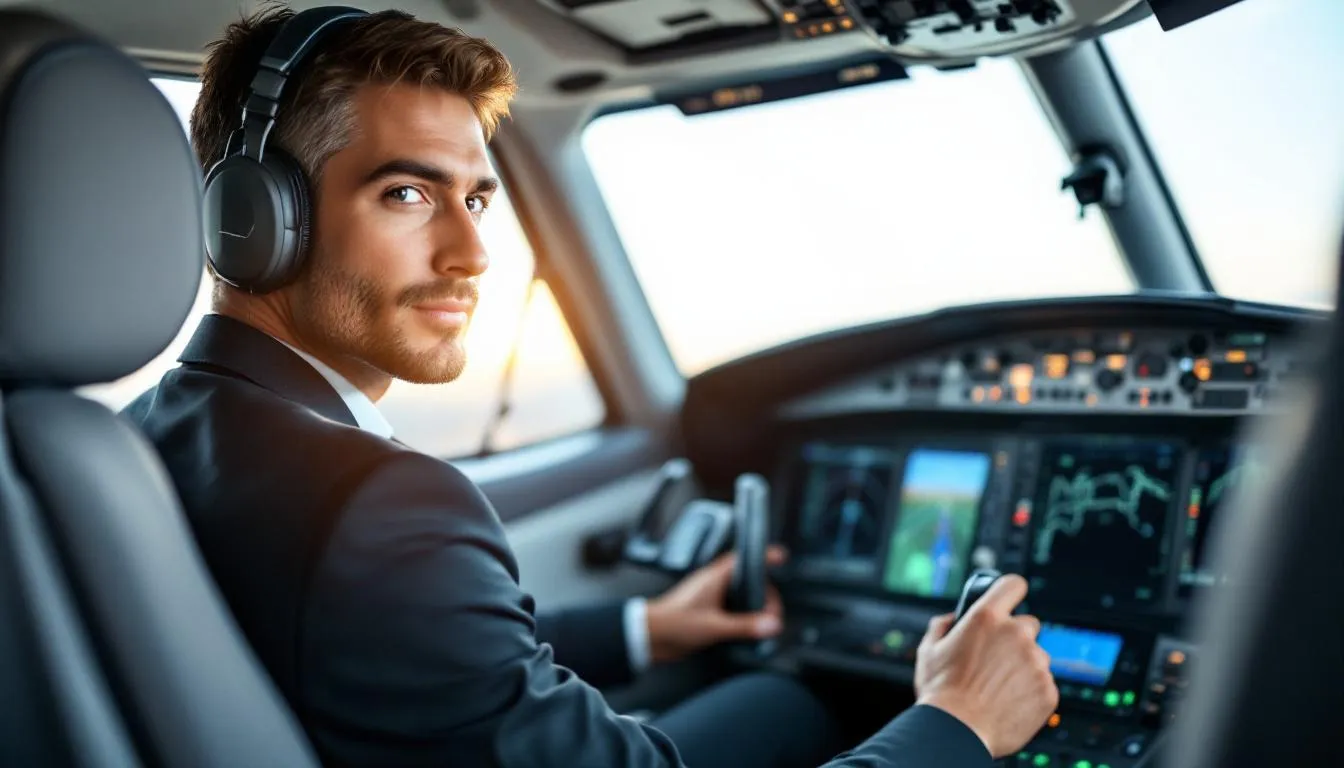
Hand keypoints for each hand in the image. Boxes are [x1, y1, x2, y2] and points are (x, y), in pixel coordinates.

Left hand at [644, 546, 785, 663]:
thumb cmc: (673, 624)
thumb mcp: (714, 626)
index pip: (744, 559)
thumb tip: (772, 624)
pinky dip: (743, 616)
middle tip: (773, 616)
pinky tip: (747, 630)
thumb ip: (745, 626)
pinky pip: (732, 608)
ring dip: (754, 607)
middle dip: (765, 595)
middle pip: (748, 581)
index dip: (764, 557)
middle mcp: (713, 584)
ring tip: (764, 623)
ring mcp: (710, 597)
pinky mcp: (707, 612)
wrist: (648, 636)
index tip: (781, 557)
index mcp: (714, 577)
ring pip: (740, 595)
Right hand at [912, 574, 1057, 758]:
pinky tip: (1009, 702)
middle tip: (995, 659)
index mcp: (987, 618)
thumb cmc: (940, 693)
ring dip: (1023, 666)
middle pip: (1028, 624)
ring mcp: (1036, 662)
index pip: (1013, 584)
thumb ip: (943, 626)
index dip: (1011, 591)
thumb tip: (952, 619)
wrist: (958, 733)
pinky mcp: (1048, 689)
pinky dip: (1031, 691)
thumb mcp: (929, 650)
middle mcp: (1016, 634)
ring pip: (1036, 656)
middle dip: (1015, 638)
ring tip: (998, 688)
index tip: (1010, 599)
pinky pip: (1043, 683)